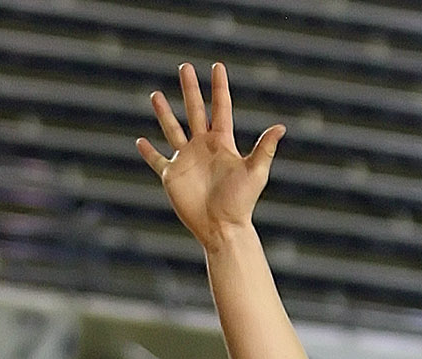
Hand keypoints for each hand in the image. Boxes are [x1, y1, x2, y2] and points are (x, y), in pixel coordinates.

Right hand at [138, 63, 284, 250]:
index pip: (220, 108)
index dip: (219, 87)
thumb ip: (265, 148)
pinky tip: (140, 141)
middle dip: (190, 89)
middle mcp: (203, 147)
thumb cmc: (241, 202)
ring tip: (155, 94)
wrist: (223, 228)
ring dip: (164, 113)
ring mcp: (186, 160)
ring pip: (172, 129)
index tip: (217, 66)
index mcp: (222, 143)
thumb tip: (281, 127)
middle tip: (185, 67)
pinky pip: (157, 160)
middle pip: (195, 111)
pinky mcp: (172, 176)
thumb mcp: (255, 172)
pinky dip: (148, 152)